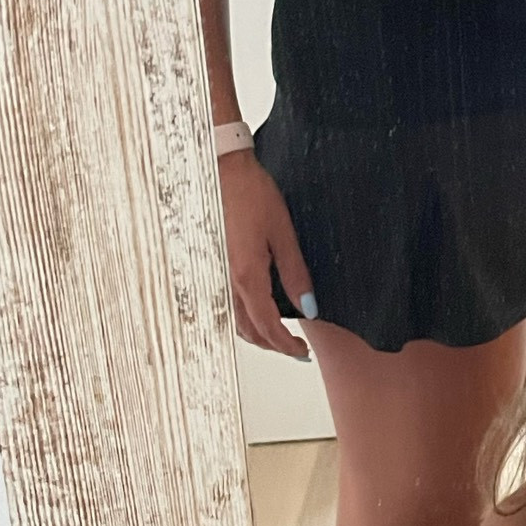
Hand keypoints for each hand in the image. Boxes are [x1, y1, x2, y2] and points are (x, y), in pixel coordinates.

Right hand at [217, 150, 315, 358]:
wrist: (222, 171)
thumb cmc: (251, 195)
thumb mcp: (283, 233)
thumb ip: (295, 273)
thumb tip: (309, 307)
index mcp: (247, 276)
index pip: (268, 326)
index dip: (286, 345)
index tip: (302, 353)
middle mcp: (228, 281)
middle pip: (250, 330)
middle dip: (274, 345)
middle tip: (296, 350)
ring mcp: (219, 274)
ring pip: (236, 321)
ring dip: (258, 334)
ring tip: (281, 335)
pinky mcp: (216, 265)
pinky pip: (229, 304)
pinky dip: (245, 318)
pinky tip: (259, 311)